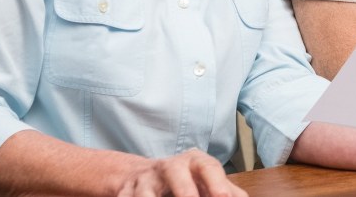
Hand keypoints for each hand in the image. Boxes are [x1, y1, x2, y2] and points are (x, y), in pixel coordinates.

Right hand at [115, 148, 245, 196]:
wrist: (143, 176)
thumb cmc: (185, 181)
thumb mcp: (206, 182)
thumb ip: (228, 191)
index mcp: (195, 162)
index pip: (208, 167)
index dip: (216, 182)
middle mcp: (170, 166)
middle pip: (175, 172)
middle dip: (185, 191)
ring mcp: (146, 179)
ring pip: (146, 192)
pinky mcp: (127, 192)